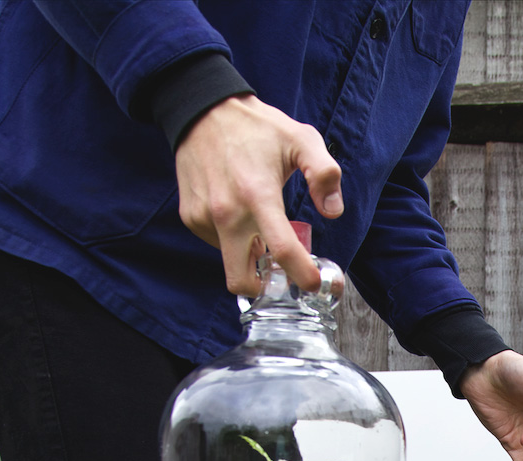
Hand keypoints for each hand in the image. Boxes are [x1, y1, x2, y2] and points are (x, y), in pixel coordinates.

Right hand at [174, 94, 341, 293]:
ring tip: (260, 227)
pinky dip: (231, 239)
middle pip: (241, 280)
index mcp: (258, 194)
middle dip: (263, 288)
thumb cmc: (257, 127)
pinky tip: (239, 213)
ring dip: (248, 256)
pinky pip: (215, 243)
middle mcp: (227, 212)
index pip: (282, 251)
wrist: (203, 110)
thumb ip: (324, 175)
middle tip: (281, 273)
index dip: (302, 275)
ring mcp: (204, 216)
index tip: (314, 284)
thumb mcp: (301, 139)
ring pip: (230, 261)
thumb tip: (333, 212)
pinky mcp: (190, 215)